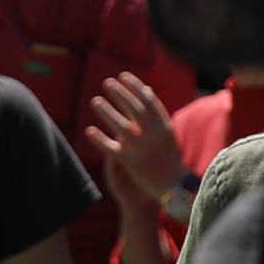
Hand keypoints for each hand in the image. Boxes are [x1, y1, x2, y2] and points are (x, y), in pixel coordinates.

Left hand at [83, 73, 186, 214]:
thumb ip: (156, 112)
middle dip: (120, 94)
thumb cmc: (169, 157)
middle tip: (107, 83)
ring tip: (95, 100)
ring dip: (107, 111)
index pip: (148, 101)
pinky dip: (100, 140)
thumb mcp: (167, 132)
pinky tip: (89, 130)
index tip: (123, 76)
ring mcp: (143, 149)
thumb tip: (146, 89)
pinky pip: (113, 149)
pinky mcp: (132, 163)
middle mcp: (154, 136)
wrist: (174, 187)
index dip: (135, 86)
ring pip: (121, 127)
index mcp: (164, 127)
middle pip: (134, 109)